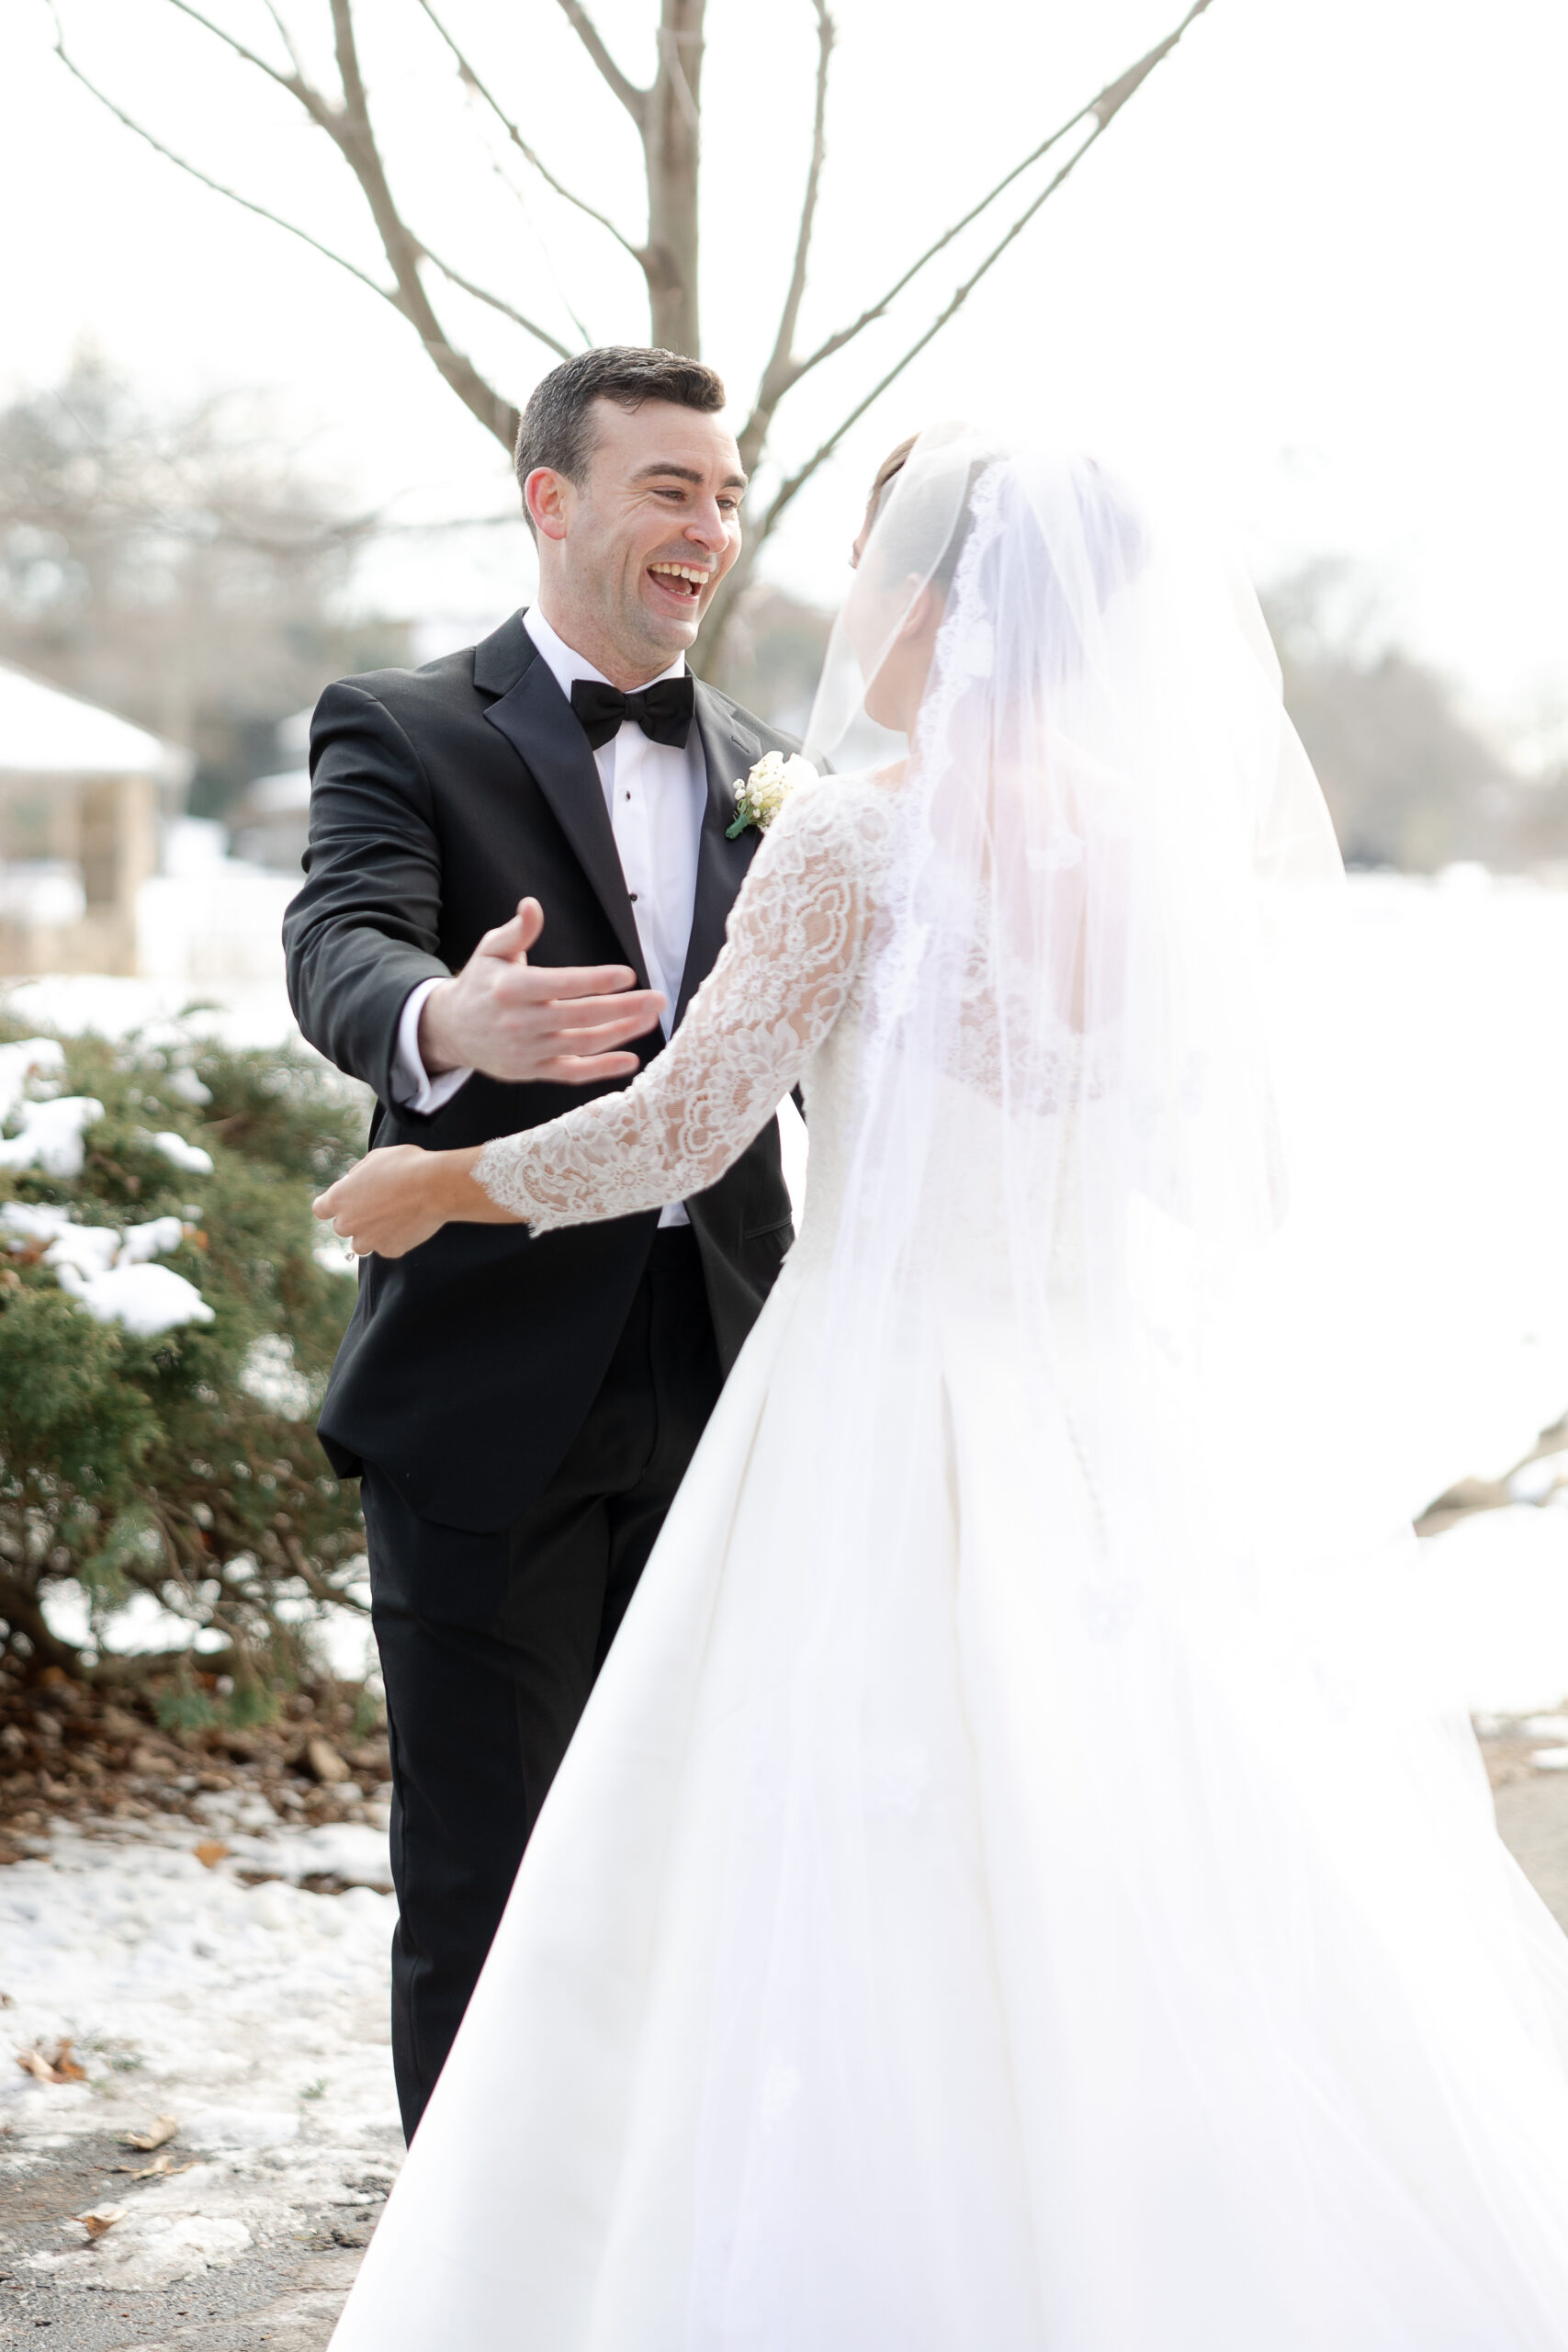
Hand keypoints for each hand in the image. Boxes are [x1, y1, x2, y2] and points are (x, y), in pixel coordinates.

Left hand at [313, 1145, 456, 1259]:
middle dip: (356, 1218)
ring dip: (372, 1234)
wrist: (435, 1186)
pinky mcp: (391, 1250)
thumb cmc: (406, 1166)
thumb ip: (359, 1174)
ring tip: (393, 1217)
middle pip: (342, 1227)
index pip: (320, 1210)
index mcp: (339, 1198)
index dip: (332, 1206)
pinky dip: (396, 1238)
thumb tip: (356, 1181)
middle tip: (378, 1205)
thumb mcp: (376, 1158)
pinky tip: (410, 1222)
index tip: (345, 1201)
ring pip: (362, 1244)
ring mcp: (369, 1240)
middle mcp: (348, 1223)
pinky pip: (388, 1247)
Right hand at [420, 897, 663, 1083]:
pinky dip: (602, 1070)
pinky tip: (631, 1060)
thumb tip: (533, 905)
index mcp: (510, 988)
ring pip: (582, 1045)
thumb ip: (517, 931)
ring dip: (621, 1033)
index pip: (560, 984)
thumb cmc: (480, 983)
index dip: (595, 981)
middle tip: (657, 999)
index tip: (628, 975)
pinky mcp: (533, 1071)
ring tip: (649, 1018)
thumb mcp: (491, 950)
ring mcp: (527, 1050)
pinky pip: (572, 1073)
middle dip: (623, 1008)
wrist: (450, 1030)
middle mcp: (520, 1022)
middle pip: (580, 1017)